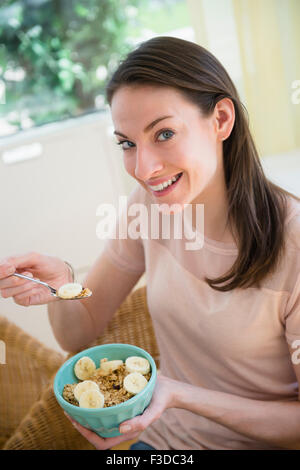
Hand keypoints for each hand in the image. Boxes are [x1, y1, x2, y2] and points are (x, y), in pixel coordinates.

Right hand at [0, 251, 72, 305]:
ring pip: (6, 293)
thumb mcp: (34, 257)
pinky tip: (37, 288)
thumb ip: (17, 260)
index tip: (11, 268)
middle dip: (13, 280)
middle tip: (30, 274)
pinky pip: (18, 299)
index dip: (1, 271)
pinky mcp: (24, 300)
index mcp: (11, 267)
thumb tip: (3, 266)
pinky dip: (28, 292)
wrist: (63, 276)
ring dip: (22, 286)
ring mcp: (16, 290)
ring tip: (35, 280)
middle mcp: (10, 279)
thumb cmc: (49, 264)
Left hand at [64, 374, 179, 449]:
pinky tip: (87, 390)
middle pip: (95, 432)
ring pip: (97, 420)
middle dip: (80, 423)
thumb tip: (121, 429)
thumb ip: (140, 422)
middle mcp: (120, 425)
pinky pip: (103, 406)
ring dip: (84, 413)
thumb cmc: (161, 400)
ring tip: (74, 401)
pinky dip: (93, 402)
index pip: (102, 443)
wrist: (168, 388)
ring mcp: (119, 415)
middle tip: (69, 409)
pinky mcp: (119, 404)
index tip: (76, 421)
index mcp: (126, 431)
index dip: (87, 435)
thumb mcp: (154, 411)